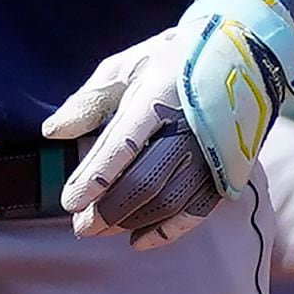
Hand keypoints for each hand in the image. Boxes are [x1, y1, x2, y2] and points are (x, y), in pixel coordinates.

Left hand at [45, 0, 293, 248]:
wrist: (242, 51)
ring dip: (134, 221)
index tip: (69, 202)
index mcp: (158, 94)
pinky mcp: (229, 167)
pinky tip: (141, 241)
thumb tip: (52, 133)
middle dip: (110, 209)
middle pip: (146, 180)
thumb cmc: (168, 59)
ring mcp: (214, 149)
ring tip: (102, 231)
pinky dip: (170, 230)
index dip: (94, 178)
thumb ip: (89, 101)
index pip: (122, 145)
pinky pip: (200, 208)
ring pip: (171, 199)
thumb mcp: (124, 66)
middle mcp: (190, 126)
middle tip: (81, 227)